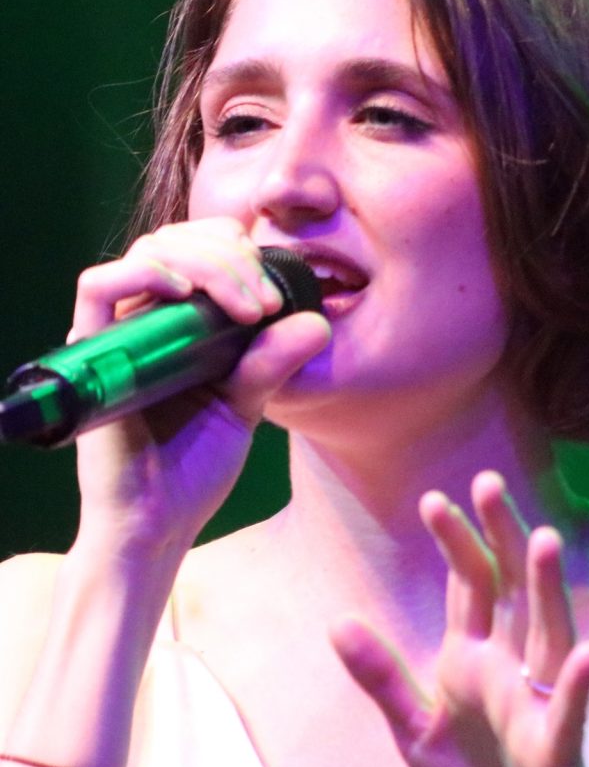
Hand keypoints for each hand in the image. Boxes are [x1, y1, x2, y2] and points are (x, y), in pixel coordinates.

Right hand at [70, 218, 329, 554]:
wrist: (159, 524)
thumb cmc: (195, 464)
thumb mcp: (246, 403)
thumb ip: (273, 360)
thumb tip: (318, 321)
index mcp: (177, 323)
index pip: (197, 249)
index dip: (236, 250)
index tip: (273, 292)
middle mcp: (143, 319)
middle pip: (176, 242)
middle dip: (230, 258)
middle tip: (265, 302)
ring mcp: (116, 334)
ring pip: (148, 253)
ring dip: (205, 264)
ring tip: (246, 307)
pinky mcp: (91, 354)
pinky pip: (98, 287)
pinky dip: (144, 274)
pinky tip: (185, 292)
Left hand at [331, 472, 588, 766]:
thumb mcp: (413, 729)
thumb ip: (380, 677)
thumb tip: (335, 621)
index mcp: (472, 655)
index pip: (467, 584)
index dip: (454, 541)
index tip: (433, 499)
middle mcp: (508, 664)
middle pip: (508, 588)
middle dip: (500, 536)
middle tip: (488, 482)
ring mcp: (535, 700)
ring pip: (546, 632)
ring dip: (546, 588)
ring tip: (545, 539)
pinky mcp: (555, 747)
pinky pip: (569, 712)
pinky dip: (577, 683)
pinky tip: (587, 654)